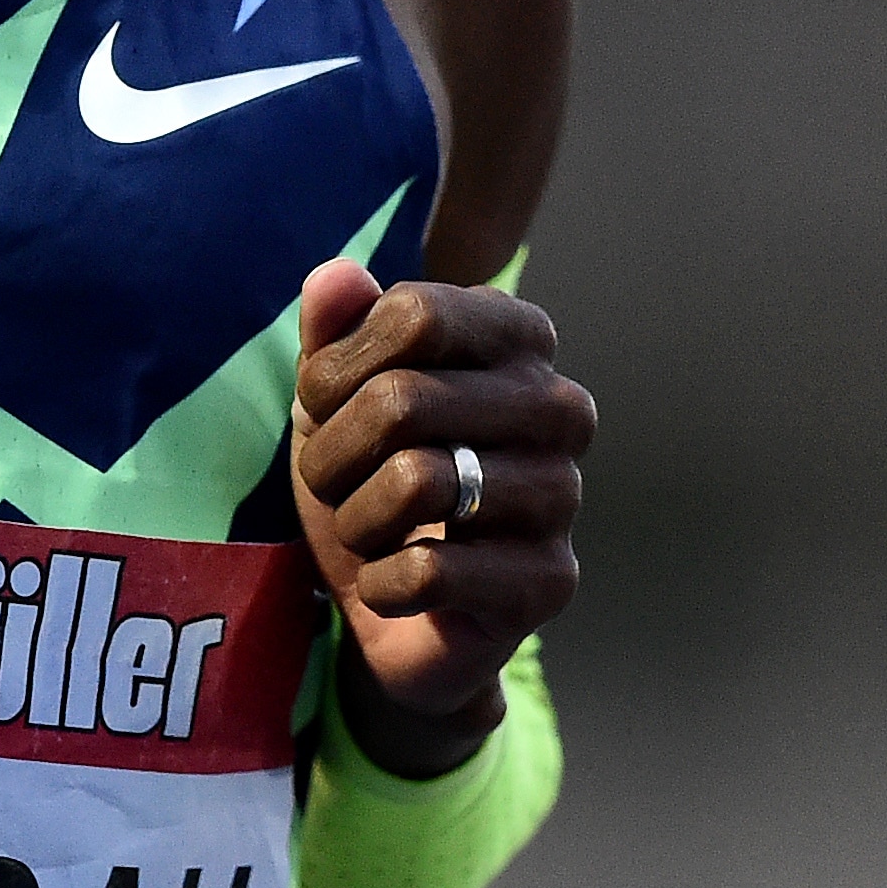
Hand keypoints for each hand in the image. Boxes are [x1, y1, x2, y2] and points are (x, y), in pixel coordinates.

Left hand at [287, 261, 592, 774]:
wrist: (394, 610)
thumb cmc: (370, 479)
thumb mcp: (334, 398)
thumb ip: (334, 330)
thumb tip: (335, 277)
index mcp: (517, 338)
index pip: (412, 314)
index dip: (334, 369)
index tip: (323, 410)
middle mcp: (559, 407)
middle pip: (404, 400)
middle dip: (331, 453)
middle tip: (331, 483)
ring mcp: (563, 494)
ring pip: (417, 483)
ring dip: (355, 519)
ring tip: (366, 531)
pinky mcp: (549, 580)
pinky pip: (428, 570)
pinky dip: (380, 583)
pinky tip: (393, 584)